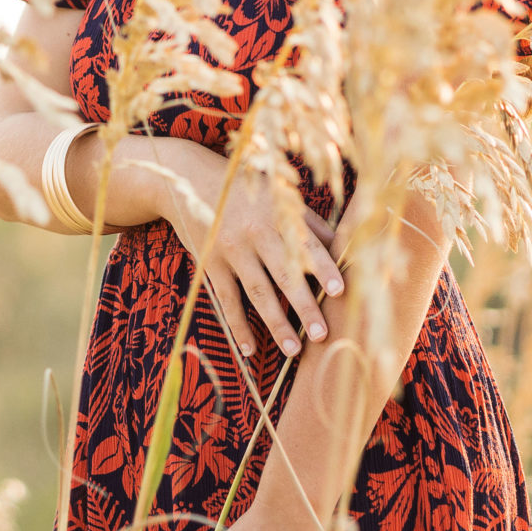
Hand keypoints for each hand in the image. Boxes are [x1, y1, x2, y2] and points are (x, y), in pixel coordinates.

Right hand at [165, 159, 344, 359]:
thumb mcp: (277, 196)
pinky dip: (238, 326)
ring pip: (256, 292)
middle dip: (304, 306)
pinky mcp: (210, 264)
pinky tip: (250, 350)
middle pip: (283, 275)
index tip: (340, 291)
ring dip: (275, 324)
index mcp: (277, 216)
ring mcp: (230, 250)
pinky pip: (226, 300)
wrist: (188, 179)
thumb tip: (342, 246)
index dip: (323, 268)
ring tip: (293, 351)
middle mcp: (255, 234)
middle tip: (322, 335)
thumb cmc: (245, 190)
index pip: (306, 245)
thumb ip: (308, 223)